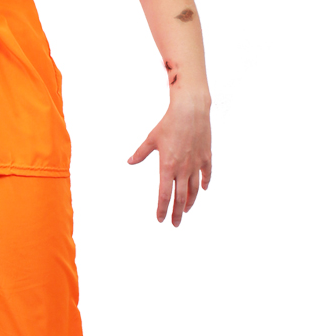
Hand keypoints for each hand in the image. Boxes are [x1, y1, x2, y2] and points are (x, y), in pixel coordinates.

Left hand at [128, 96, 211, 225]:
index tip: (160, 219)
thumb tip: (130, 161)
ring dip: (190, 201)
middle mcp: (183, 169)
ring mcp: (196, 164)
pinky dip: (204, 183)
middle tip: (175, 224)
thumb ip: (141, 153)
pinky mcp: (206, 157)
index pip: (164, 195)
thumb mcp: (151, 139)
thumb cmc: (169, 123)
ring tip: (185, 210)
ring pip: (194, 189)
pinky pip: (206, 174)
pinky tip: (202, 190)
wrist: (190, 110)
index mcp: (167, 167)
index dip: (162, 209)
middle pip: (180, 198)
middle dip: (176, 213)